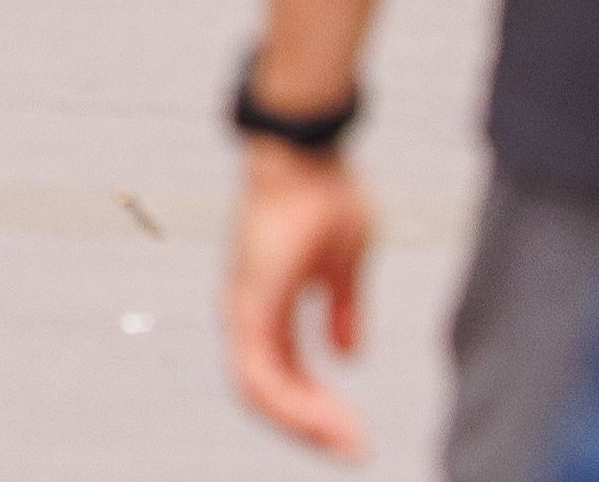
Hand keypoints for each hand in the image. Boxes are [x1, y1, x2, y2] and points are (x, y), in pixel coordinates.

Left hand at [224, 146, 375, 456]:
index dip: (314, 408)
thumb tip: (347, 355)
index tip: (354, 432)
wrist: (305, 150)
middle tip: (354, 450)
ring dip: (304, 423)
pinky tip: (324, 419)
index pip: (283, 374)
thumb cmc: (324, 192)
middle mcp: (248, 311)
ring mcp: (244, 306)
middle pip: (270, 392)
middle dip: (312, 427)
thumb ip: (342, 308)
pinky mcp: (250, 300)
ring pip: (261, 391)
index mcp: (268, 304)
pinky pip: (259, 370)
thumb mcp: (344, 262)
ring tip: (348, 442)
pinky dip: (292, 402)